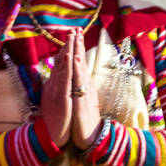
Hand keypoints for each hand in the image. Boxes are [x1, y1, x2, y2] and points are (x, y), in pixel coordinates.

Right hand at [38, 31, 73, 145]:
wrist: (49, 137)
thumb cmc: (53, 120)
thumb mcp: (54, 101)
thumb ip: (54, 88)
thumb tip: (55, 77)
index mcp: (54, 85)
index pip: (61, 64)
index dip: (66, 49)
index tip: (71, 36)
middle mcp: (54, 85)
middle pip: (61, 62)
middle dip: (68, 45)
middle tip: (73, 29)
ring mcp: (57, 90)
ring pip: (63, 67)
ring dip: (67, 51)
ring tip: (71, 37)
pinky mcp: (61, 98)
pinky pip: (64, 80)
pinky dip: (66, 67)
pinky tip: (69, 57)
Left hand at [69, 31, 102, 150]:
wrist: (90, 136)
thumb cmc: (84, 118)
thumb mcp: (80, 99)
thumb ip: (79, 86)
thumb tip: (76, 74)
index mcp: (83, 85)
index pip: (79, 63)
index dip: (77, 48)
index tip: (75, 32)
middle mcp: (85, 86)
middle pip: (82, 63)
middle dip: (79, 45)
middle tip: (77, 28)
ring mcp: (84, 94)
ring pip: (81, 71)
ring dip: (78, 54)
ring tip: (76, 40)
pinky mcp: (82, 103)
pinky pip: (79, 85)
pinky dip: (77, 71)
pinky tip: (75, 62)